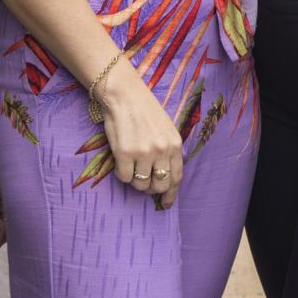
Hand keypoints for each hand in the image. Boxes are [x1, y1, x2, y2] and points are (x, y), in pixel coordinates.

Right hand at [98, 59, 184, 208]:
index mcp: (175, 144)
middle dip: (152, 189)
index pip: (176, 177)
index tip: (166, 203)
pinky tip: (121, 162)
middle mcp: (161, 150)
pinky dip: (122, 174)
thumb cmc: (145, 110)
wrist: (124, 95)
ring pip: (141, 184)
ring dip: (135, 181)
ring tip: (131, 167)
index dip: (171, 193)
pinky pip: (124, 177)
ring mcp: (143, 152)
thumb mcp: (166, 129)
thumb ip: (168, 150)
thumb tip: (165, 175)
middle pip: (160, 185)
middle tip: (144, 183)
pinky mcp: (124, 153)